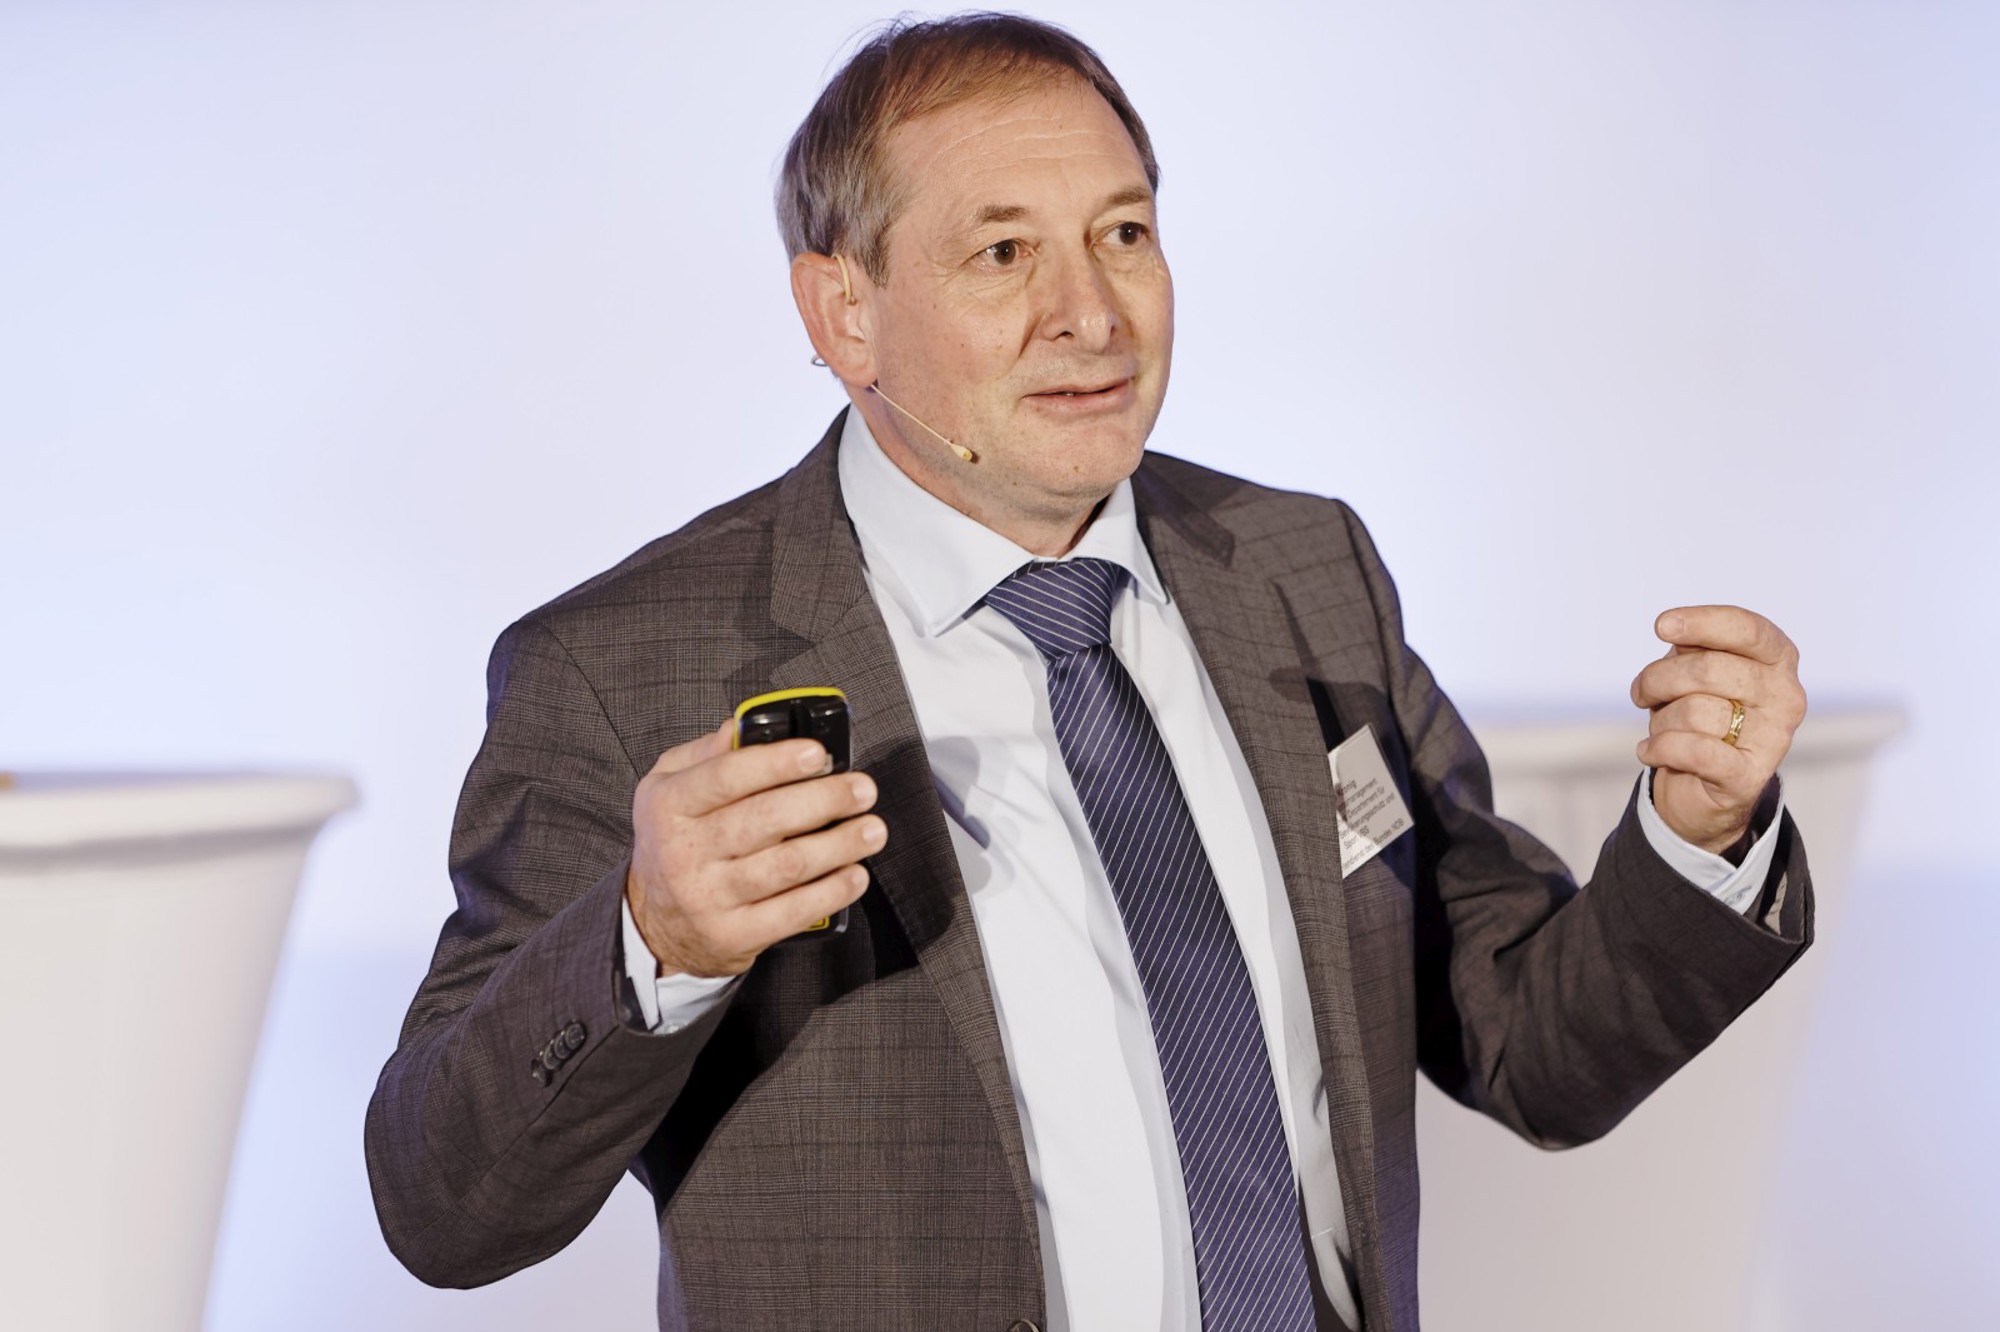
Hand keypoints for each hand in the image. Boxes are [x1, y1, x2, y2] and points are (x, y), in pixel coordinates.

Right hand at [626, 720, 884, 977]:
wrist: (653, 923)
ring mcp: (709, 897)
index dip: (777, 763)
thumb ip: (706, 754)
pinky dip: (831, 892)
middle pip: (765, 819)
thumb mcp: (668, 789)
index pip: (726, 777)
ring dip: (839, 845)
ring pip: (787, 865)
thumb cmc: (673, 842)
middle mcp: (684, 851)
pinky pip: (792, 912)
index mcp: (670, 806)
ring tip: (871, 830)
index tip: (819, 754)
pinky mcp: (733, 934)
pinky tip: (855, 874)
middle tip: (862, 790)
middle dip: (824, 800)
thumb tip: (743, 726)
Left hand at [1629, 605, 1806, 854]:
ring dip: (1660, 720)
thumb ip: (1694, 649)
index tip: (1661, 626)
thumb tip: (1679, 635)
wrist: (1703, 785)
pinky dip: (1659, 748)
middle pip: (1707, 669)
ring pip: (1693, 711)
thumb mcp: (1696, 671)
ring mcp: (1773, 738)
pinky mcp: (1750, 777)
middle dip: (1659, 678)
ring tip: (1662, 727)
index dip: (1702, 622)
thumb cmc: (1699, 712)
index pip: (1747, 629)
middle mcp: (1786, 696)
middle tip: (1643, 693)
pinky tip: (1648, 750)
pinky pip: (1693, 751)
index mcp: (1778, 659)